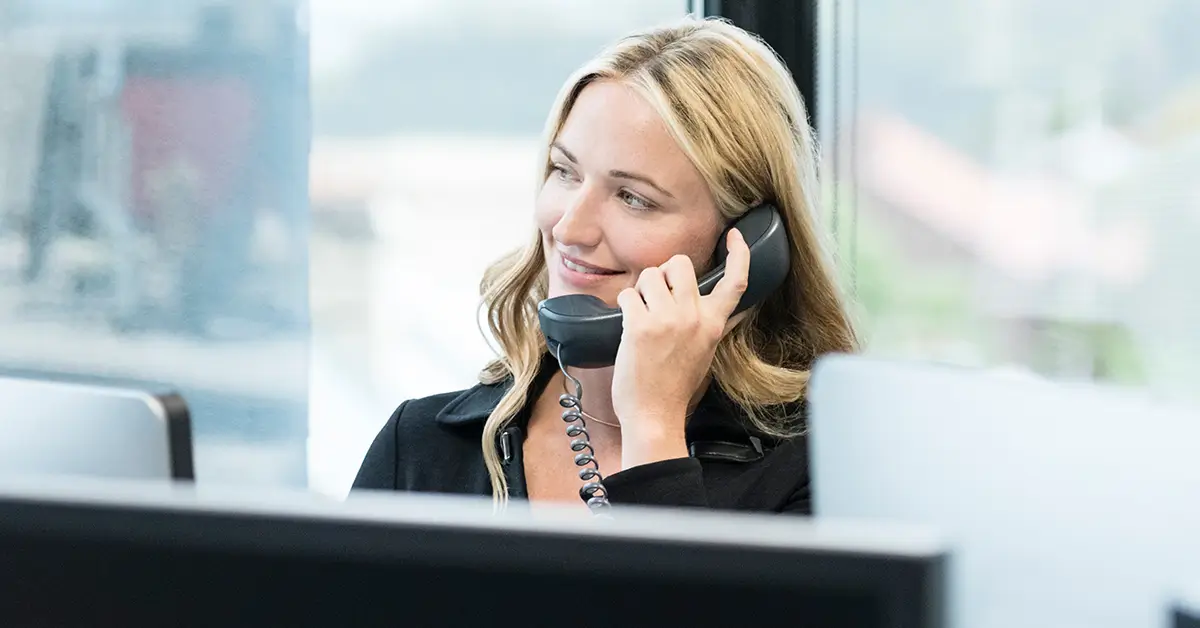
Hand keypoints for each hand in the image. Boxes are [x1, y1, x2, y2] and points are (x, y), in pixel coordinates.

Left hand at [611, 228, 750, 468]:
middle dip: (664, 272)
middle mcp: (693, 317)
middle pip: (681, 264)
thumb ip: (713, 324)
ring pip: (650, 275)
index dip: (738, 254)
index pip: (735, 282)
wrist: (654, 415)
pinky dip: (624, 305)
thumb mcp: (706, 352)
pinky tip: (628, 324)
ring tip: (641, 313)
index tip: (734, 236)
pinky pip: (628, 294)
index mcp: (713, 324)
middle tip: (657, 295)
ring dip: (641, 289)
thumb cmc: (675, 386)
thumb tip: (734, 309)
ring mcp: (667, 320)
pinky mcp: (640, 326)